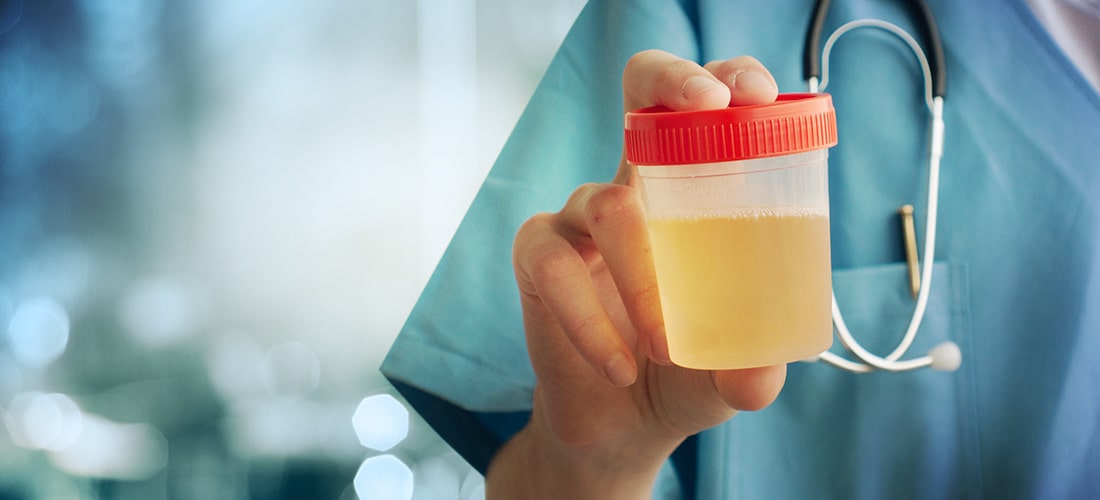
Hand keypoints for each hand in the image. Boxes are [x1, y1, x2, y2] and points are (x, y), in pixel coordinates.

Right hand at [488, 50, 786, 498]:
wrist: (620, 426)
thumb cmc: (684, 376)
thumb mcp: (730, 373)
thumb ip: (750, 371)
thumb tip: (760, 375)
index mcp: (689, 195)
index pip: (705, 110)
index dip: (726, 79)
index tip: (757, 97)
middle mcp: (633, 187)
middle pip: (640, 92)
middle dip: (672, 81)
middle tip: (711, 106)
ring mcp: (580, 218)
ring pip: (608, 205)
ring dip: (643, 277)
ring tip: (667, 346)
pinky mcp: (538, 259)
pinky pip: (556, 271)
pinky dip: (590, 323)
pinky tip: (619, 366)